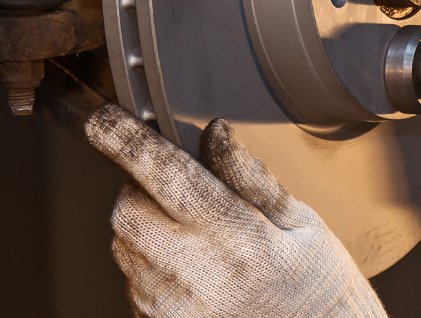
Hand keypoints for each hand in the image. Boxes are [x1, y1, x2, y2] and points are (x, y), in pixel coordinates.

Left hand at [84, 104, 388, 317]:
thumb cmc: (315, 284)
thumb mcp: (300, 222)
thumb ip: (250, 177)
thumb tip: (214, 132)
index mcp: (239, 238)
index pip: (168, 176)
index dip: (127, 142)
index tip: (105, 121)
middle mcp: (198, 275)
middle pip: (128, 209)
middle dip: (140, 189)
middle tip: (181, 196)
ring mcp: (172, 308)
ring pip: (124, 245)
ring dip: (145, 229)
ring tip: (197, 244)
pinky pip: (131, 281)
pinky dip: (149, 266)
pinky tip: (193, 275)